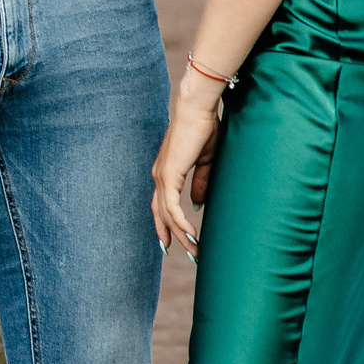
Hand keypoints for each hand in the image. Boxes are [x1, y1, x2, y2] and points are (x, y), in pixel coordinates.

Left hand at [150, 84, 221, 258]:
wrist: (198, 110)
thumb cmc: (203, 129)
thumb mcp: (204, 162)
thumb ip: (199, 183)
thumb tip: (195, 205)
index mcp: (165, 171)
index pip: (160, 204)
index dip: (165, 224)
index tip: (172, 243)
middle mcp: (159, 175)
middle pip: (161, 213)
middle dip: (172, 235)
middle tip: (188, 254)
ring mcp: (162, 175)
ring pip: (167, 214)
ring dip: (181, 234)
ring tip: (195, 250)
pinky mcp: (169, 175)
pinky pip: (172, 206)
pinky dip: (180, 223)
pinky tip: (192, 234)